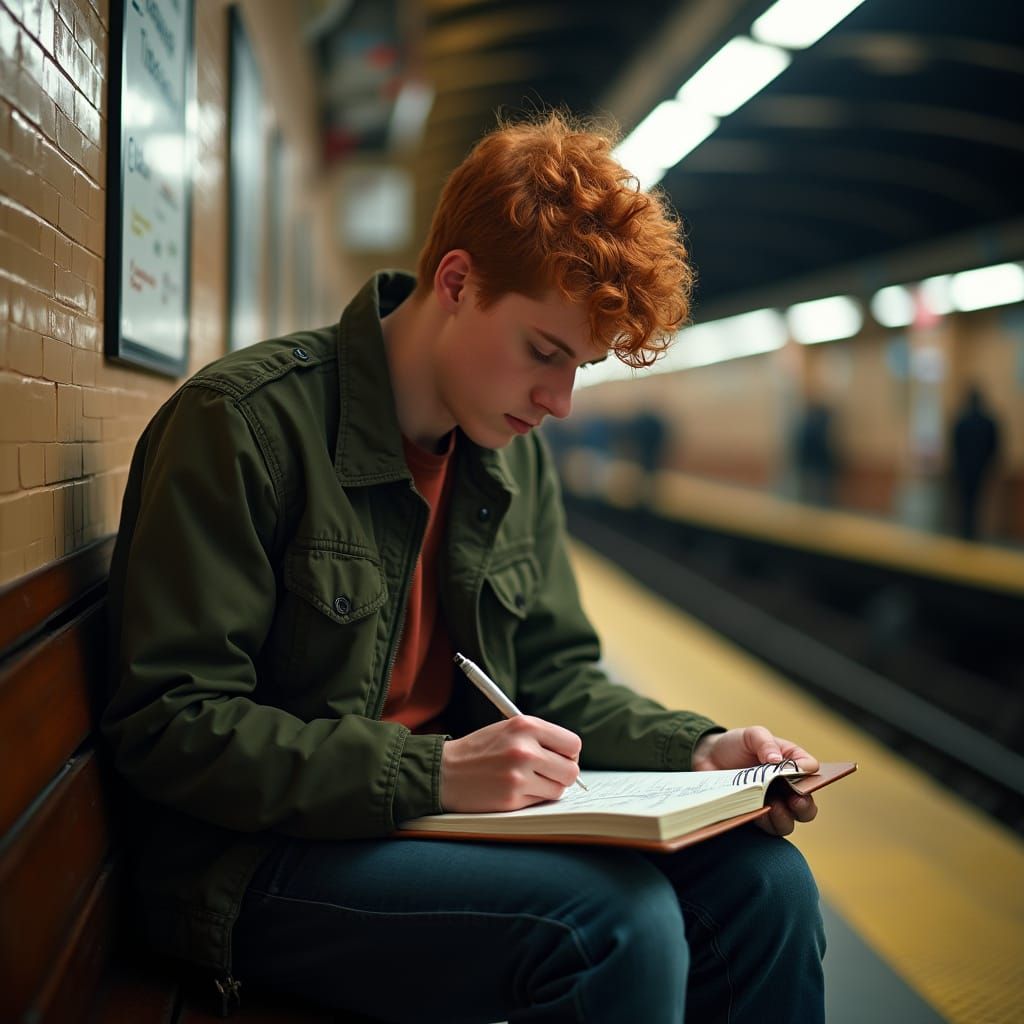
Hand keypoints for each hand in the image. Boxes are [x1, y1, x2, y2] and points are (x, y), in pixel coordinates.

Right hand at [440, 716, 581, 812]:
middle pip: (571, 770)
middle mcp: (524, 749)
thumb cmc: (480, 750)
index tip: (561, 757)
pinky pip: (540, 802)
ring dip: (548, 788)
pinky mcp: (512, 799)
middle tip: (548, 773)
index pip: (573, 744)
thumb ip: (540, 738)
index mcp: (525, 726)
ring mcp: (518, 776)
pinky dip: (532, 798)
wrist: (444, 772)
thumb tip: (572, 757)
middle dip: (563, 774)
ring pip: (558, 789)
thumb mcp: (509, 729)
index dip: (569, 753)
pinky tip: (514, 790)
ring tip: (527, 781)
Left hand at [692, 726, 818, 836]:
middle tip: (796, 800)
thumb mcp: (751, 735)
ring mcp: (772, 804)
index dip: (811, 775)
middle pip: (807, 804)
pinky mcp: (756, 816)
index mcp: (791, 763)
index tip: (802, 775)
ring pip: (789, 822)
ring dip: (784, 817)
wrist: (707, 758)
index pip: (811, 771)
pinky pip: (766, 827)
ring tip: (773, 807)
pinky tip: (758, 812)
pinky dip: (765, 823)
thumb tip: (776, 760)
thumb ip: (765, 743)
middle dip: (805, 805)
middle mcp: (786, 787)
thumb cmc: (735, 744)